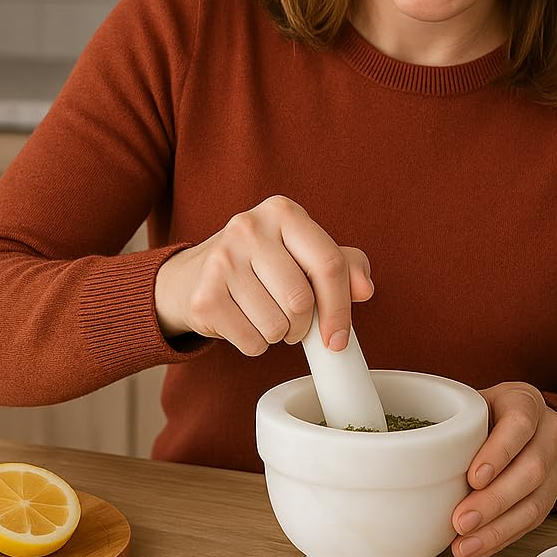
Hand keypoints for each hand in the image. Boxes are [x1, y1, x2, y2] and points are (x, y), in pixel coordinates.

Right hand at [153, 195, 373, 354]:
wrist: (192, 276)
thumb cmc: (263, 264)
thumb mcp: (304, 253)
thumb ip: (344, 265)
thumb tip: (364, 289)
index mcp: (283, 212)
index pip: (329, 263)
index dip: (341, 308)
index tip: (339, 338)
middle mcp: (249, 227)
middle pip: (302, 300)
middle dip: (304, 325)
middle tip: (293, 322)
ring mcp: (222, 260)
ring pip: (276, 326)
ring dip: (278, 336)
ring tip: (265, 317)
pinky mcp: (203, 296)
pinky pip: (250, 342)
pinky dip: (255, 344)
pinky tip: (243, 322)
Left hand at [450, 382, 556, 556]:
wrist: (513, 419)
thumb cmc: (484, 412)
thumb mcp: (469, 404)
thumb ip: (451, 420)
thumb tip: (410, 450)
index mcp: (526, 401)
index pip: (520, 423)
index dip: (499, 452)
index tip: (473, 478)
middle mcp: (550, 430)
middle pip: (532, 468)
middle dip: (495, 500)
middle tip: (460, 521)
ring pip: (537, 501)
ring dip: (498, 527)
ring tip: (465, 544)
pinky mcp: (553, 492)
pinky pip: (533, 520)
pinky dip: (503, 536)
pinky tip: (478, 546)